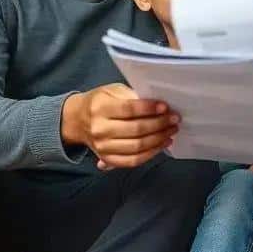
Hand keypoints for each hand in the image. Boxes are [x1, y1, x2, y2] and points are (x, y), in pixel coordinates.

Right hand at [61, 83, 179, 169]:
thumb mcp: (112, 90)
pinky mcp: (107, 158)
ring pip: (137, 147)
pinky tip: (162, 144)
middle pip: (136, 130)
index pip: (129, 109)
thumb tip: (157, 105)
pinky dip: (151, 153)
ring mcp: (103, 147)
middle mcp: (100, 129)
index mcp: (100, 108)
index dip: (150, 109)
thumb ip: (132, 96)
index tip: (165, 107)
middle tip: (174, 119)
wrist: (78, 120)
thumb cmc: (100, 101)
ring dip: (159, 139)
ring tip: (171, 131)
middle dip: (160, 124)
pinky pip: (133, 160)